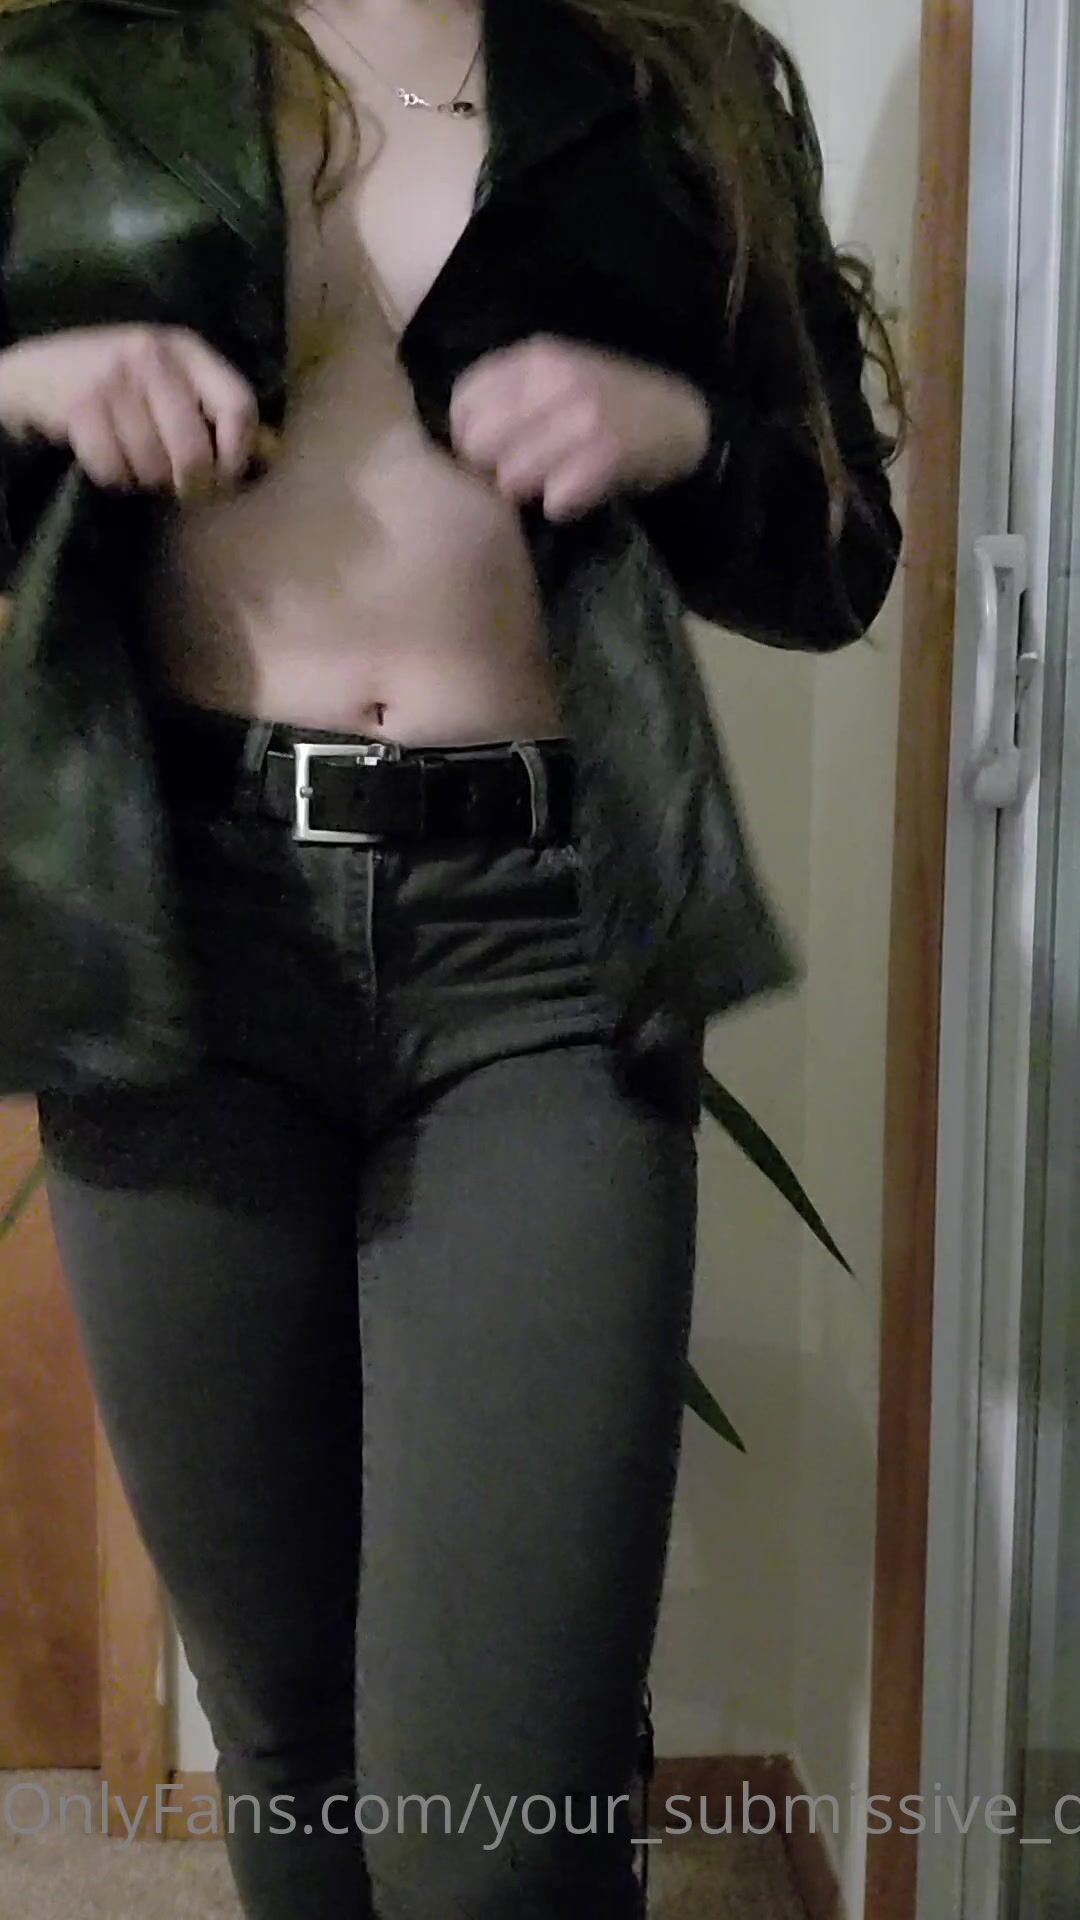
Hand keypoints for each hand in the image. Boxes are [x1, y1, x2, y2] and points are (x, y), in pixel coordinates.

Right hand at [0, 325, 264, 497]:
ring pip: (153, 467)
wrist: (41, 371)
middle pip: (194, 451)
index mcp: (188, 350)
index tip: (227, 476)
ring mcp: (114, 380)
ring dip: (148, 481)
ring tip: (140, 464)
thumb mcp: (174, 382)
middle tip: (184, 491)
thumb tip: (271, 454)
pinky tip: (112, 461)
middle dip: (193, 485)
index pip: (238, 406)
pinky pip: (114, 471)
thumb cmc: (124, 384)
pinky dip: (116, 479)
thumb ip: (217, 411)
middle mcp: (153, 358)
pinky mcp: (81, 407)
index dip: (239, 453)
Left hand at [448, 334, 710, 521]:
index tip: (492, 452)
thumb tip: (459, 434)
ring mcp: (584, 415)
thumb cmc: (611, 404)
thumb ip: (510, 395)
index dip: (468, 434)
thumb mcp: (557, 379)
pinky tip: (575, 499)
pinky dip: (561, 507)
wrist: (684, 420)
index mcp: (536, 357)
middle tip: (521, 475)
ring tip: (551, 485)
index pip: (464, 400)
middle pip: (478, 442)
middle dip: (491, 466)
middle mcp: (556, 379)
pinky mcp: (609, 454)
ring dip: (526, 492)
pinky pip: (555, 498)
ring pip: (511, 475)